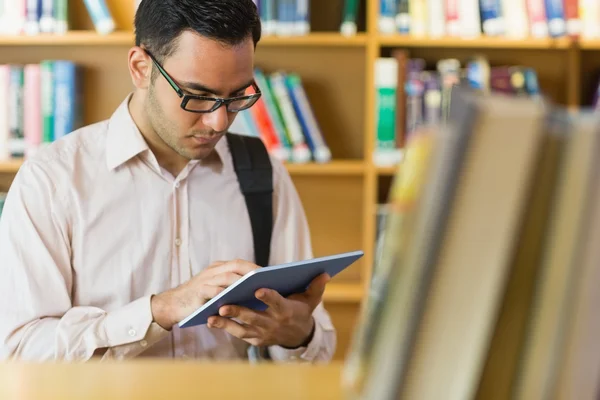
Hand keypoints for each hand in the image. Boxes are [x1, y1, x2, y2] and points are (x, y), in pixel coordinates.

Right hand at [151, 259, 259, 329]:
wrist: (174, 304)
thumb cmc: (201, 299)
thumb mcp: (218, 290)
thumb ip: (233, 288)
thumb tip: (258, 293)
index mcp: (219, 268)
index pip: (241, 263)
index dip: (255, 268)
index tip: (272, 274)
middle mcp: (213, 270)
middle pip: (236, 266)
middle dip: (253, 272)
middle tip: (268, 279)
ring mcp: (205, 279)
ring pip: (227, 276)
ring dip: (242, 282)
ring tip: (256, 288)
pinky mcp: (198, 290)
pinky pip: (214, 290)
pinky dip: (225, 293)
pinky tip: (237, 299)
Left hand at [207, 273, 330, 348]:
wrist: (298, 336)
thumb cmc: (302, 311)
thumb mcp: (311, 300)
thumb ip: (316, 287)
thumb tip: (324, 273)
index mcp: (286, 311)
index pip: (277, 303)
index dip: (268, 297)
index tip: (258, 289)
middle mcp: (274, 324)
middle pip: (254, 317)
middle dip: (239, 312)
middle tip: (223, 305)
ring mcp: (263, 334)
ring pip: (242, 329)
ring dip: (226, 323)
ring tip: (211, 316)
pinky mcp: (255, 340)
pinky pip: (239, 334)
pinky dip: (225, 328)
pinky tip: (212, 320)